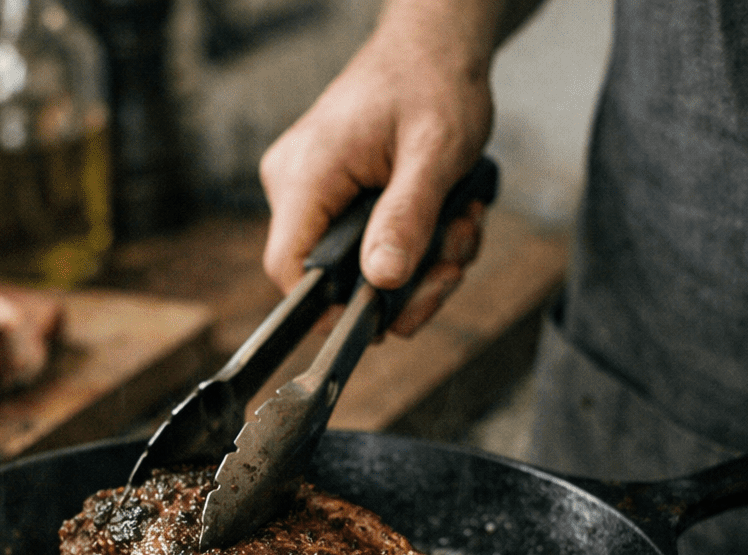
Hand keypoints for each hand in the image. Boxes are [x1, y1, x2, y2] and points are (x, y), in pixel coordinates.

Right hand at [259, 0, 498, 335]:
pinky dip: (414, 243)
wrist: (437, 44)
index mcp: (306, 175)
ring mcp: (313, 192)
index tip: (388, 317)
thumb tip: (380, 280)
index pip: (289, 271)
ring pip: (358, 267)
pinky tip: (445, 217)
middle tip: (452, 257)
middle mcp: (296, 186)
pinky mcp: (334, 197)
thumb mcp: (434, 154)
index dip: (333, 309)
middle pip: (333, 278)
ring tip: (458, 224)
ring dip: (420, 262)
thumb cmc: (433, 80)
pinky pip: (367, 246)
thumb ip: (406, 218)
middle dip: (404, 282)